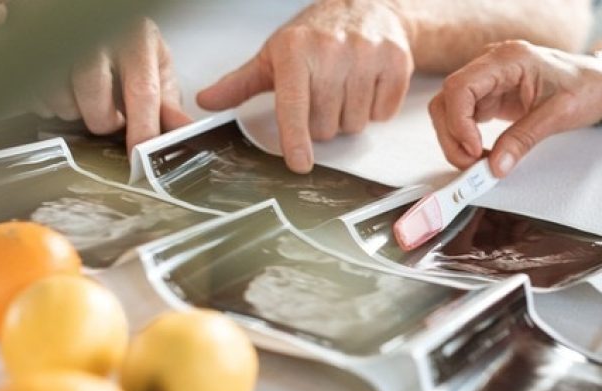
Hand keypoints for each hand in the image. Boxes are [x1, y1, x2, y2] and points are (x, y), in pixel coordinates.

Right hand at [31, 18, 190, 152]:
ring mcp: (62, 43)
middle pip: (97, 104)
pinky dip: (48, 103)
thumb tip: (183, 132)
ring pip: (63, 103)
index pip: (142, 92)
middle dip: (103, 122)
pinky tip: (62, 87)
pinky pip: (36, 98)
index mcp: (136, 38)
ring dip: (73, 110)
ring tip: (83, 94)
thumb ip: (167, 100)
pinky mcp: (32, 51)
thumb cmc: (125, 40)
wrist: (88, 14)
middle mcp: (99, 37)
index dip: (142, 130)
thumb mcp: (153, 62)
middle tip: (110, 114)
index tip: (139, 156)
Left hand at [196, 0, 414, 173]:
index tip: (299, 163)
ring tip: (344, 89)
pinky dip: (375, 109)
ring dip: (348, 117)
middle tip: (322, 96)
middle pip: (325, 126)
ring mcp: (366, 55)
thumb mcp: (273, 56)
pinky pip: (382, 114)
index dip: (296, 138)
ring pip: (354, 124)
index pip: (294, 105)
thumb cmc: (315, 35)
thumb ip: (239, 83)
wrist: (367, 7)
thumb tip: (206, 102)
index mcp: (296, 50)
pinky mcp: (396, 62)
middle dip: (322, 123)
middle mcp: (331, 50)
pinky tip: (366, 85)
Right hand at [428, 40, 601, 177]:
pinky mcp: (491, 95)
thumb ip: (523, 140)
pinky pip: (465, 116)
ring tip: (477, 163)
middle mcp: (493, 65)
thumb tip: (494, 168)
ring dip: (456, 139)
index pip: (460, 87)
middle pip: (448, 99)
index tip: (473, 151)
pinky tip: (482, 154)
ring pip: (451, 109)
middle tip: (471, 165)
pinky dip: (466, 138)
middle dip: (453, 136)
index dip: (458, 123)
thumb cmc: (588, 87)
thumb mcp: (558, 116)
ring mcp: (490, 80)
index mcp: (508, 59)